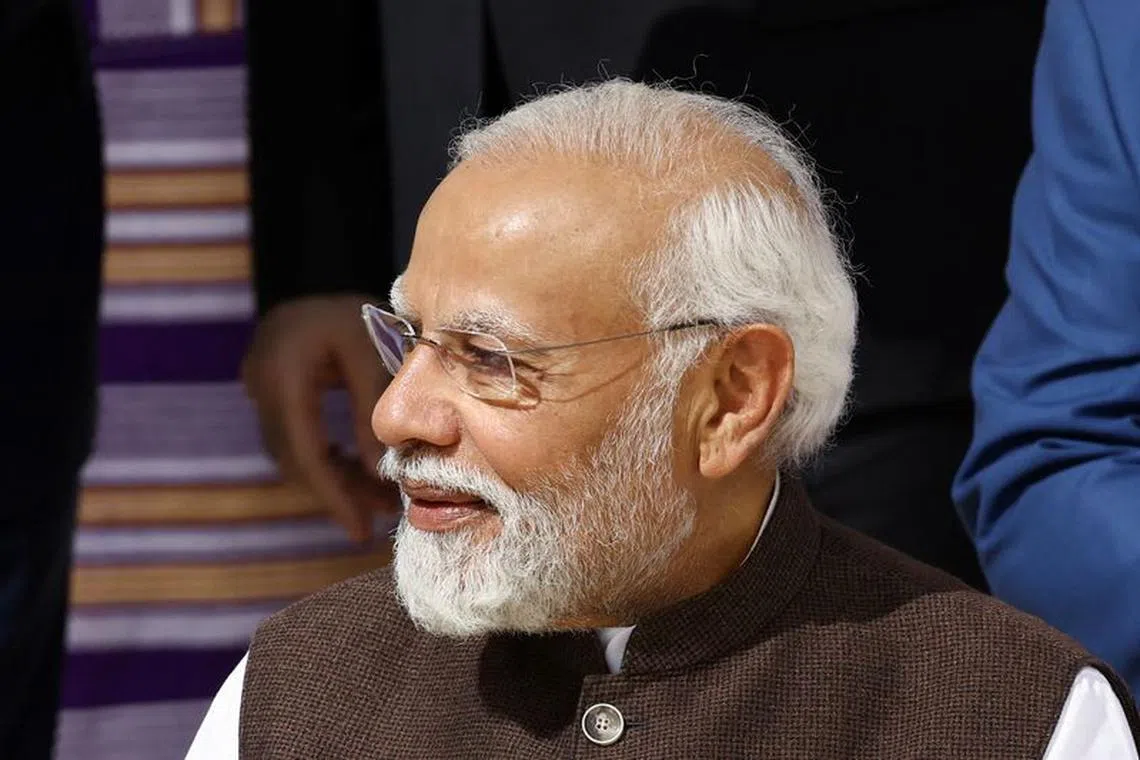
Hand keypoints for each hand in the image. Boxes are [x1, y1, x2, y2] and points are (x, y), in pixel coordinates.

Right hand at [242, 294, 398, 541]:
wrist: (323, 268)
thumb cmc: (359, 308)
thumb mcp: (374, 349)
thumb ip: (373, 409)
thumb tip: (380, 473)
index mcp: (285, 369)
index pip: (306, 449)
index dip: (332, 495)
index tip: (359, 530)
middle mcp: (261, 380)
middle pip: (294, 458)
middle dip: (334, 493)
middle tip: (373, 521)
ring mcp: (257, 385)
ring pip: (291, 453)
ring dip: (330, 480)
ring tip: (376, 501)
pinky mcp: (267, 389)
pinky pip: (292, 437)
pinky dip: (323, 458)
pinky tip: (355, 472)